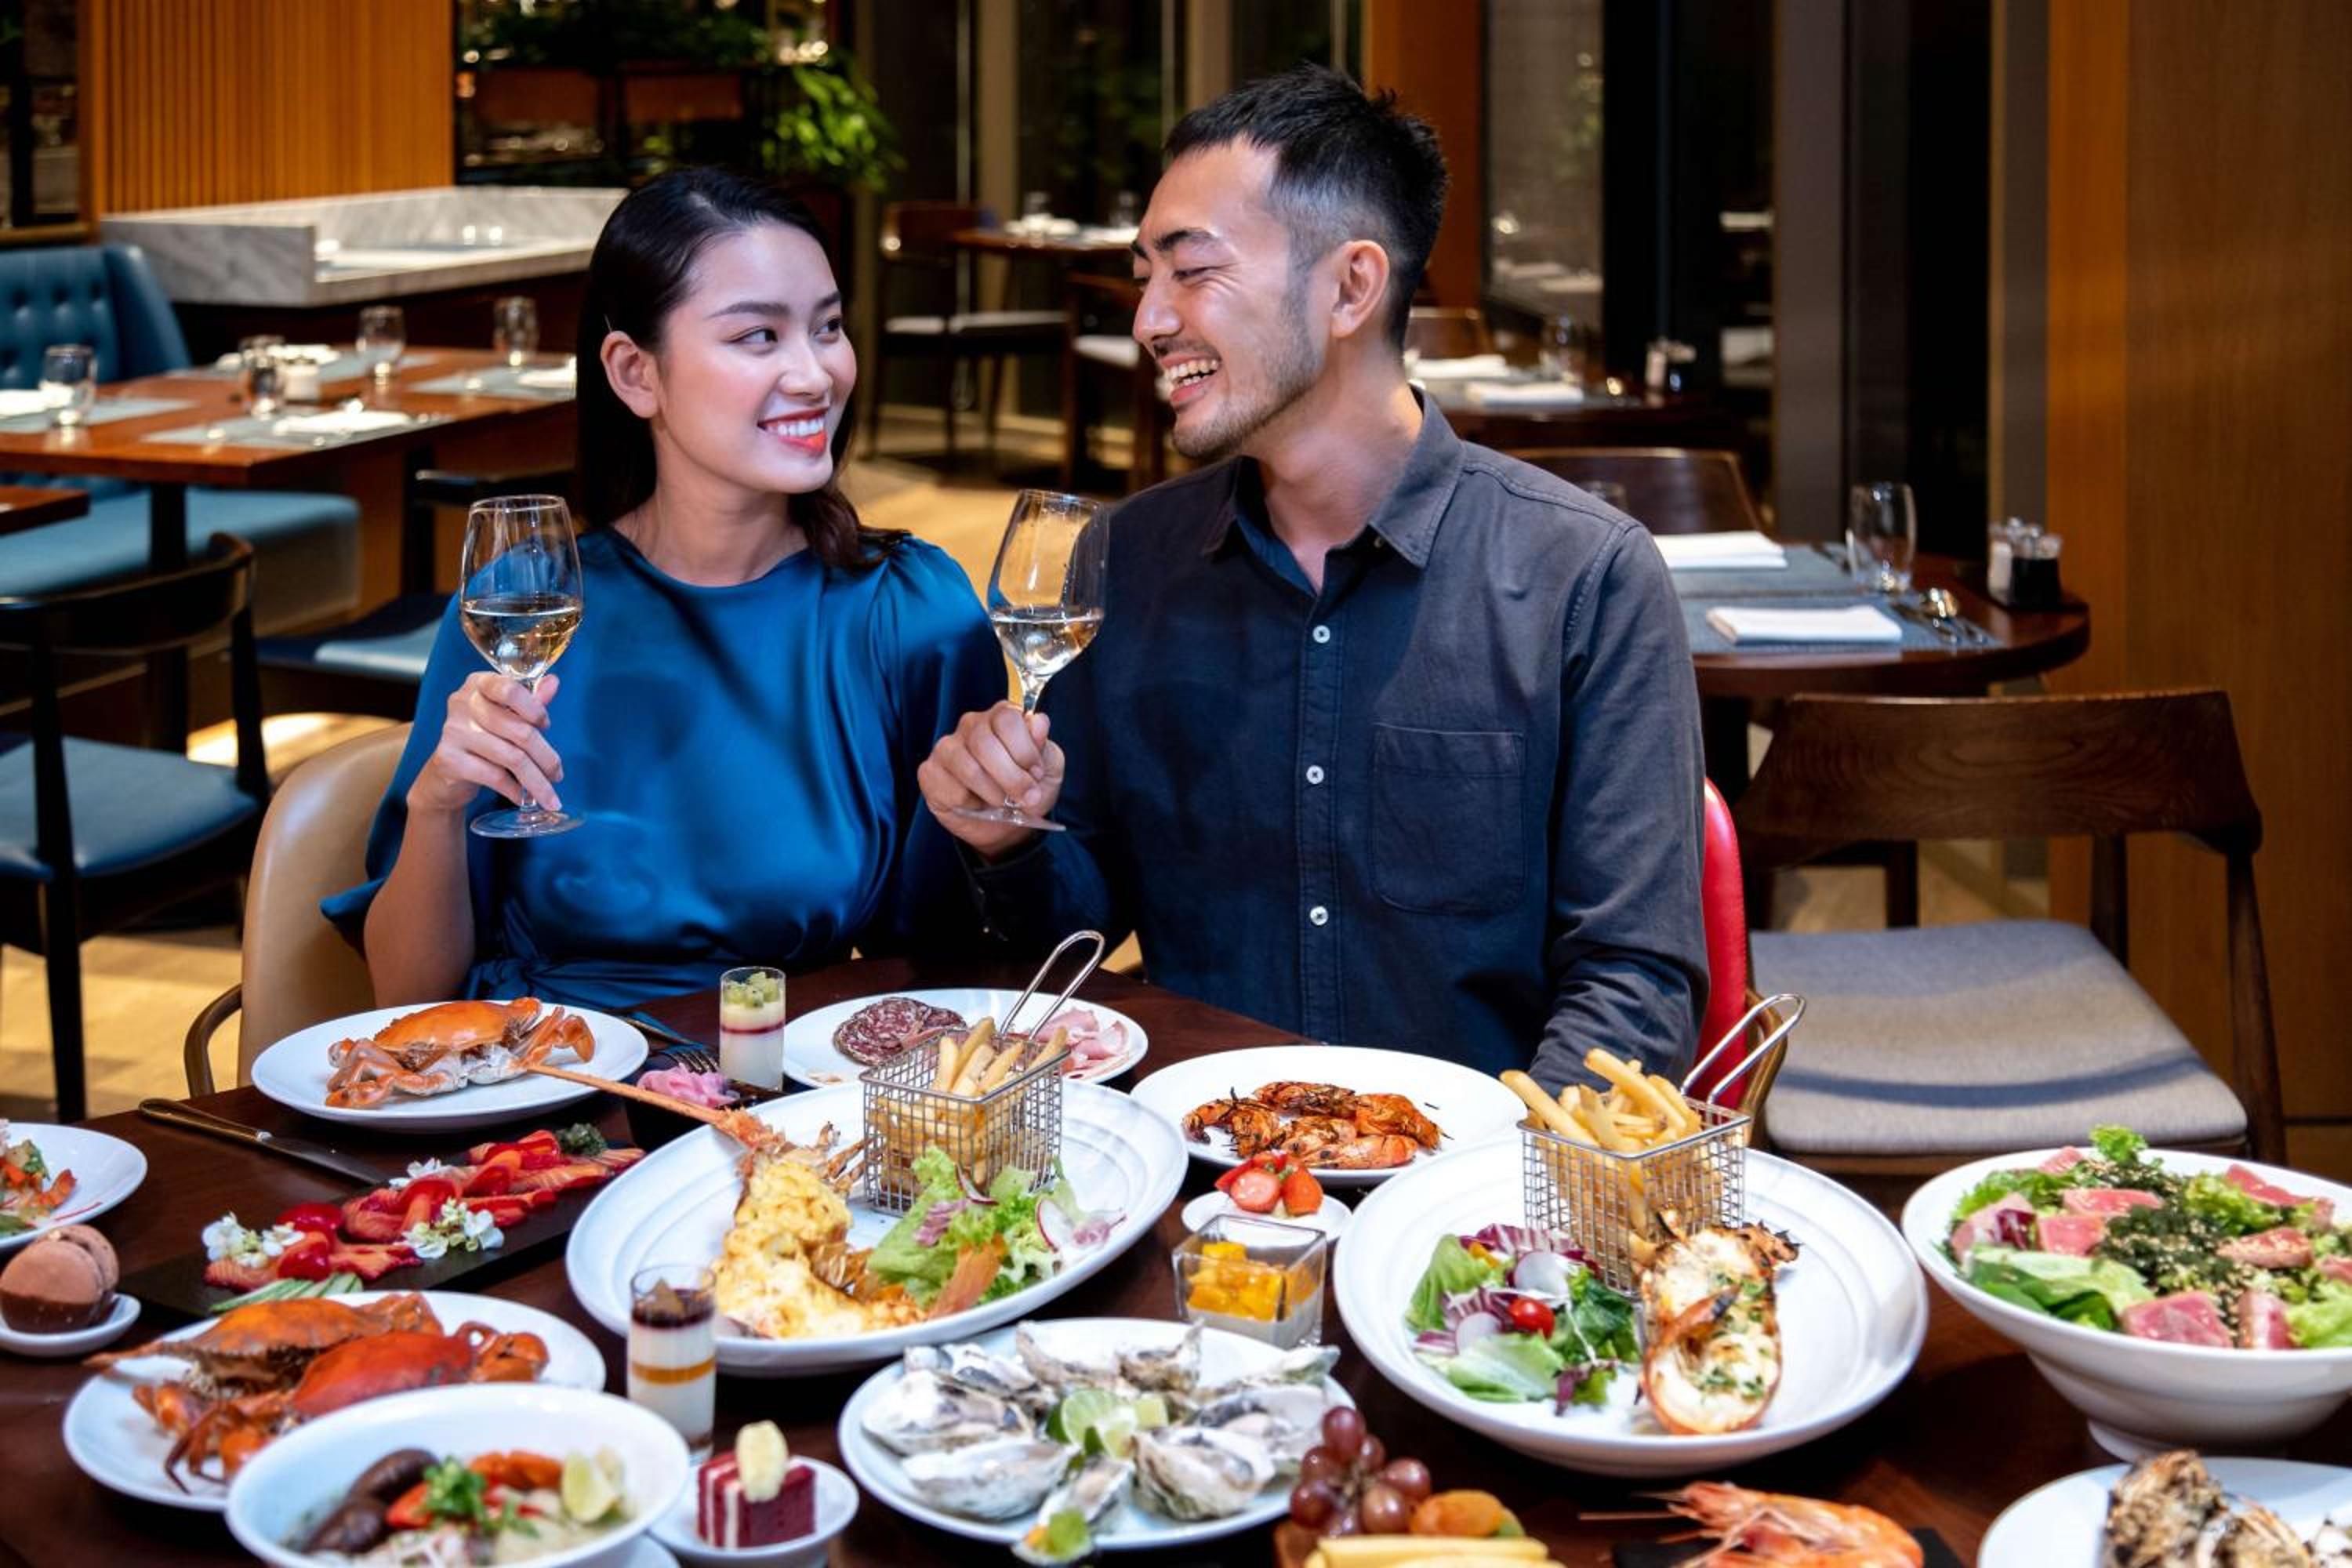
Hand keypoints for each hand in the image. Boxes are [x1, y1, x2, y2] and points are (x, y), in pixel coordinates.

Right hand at [409, 671, 564, 818]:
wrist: (445, 776)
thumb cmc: (483, 740)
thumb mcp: (508, 717)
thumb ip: (531, 701)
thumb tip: (554, 682)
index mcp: (479, 684)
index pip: (510, 688)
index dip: (535, 709)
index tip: (547, 726)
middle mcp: (463, 703)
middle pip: (519, 730)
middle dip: (546, 758)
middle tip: (558, 774)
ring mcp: (453, 731)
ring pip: (511, 757)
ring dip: (536, 781)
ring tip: (549, 795)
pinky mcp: (448, 759)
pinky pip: (494, 776)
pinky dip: (515, 790)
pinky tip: (524, 797)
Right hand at [918, 701, 1064, 857]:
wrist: (1007, 826)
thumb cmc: (1026, 789)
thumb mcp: (1047, 769)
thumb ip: (1043, 746)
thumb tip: (1038, 721)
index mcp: (1001, 717)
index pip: (1006, 719)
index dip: (1024, 750)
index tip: (1037, 773)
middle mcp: (971, 726)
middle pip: (984, 743)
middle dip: (1011, 777)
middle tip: (1027, 797)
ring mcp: (946, 748)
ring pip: (967, 767)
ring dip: (992, 792)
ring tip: (1003, 803)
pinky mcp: (930, 772)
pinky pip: (948, 787)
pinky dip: (969, 803)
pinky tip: (976, 804)